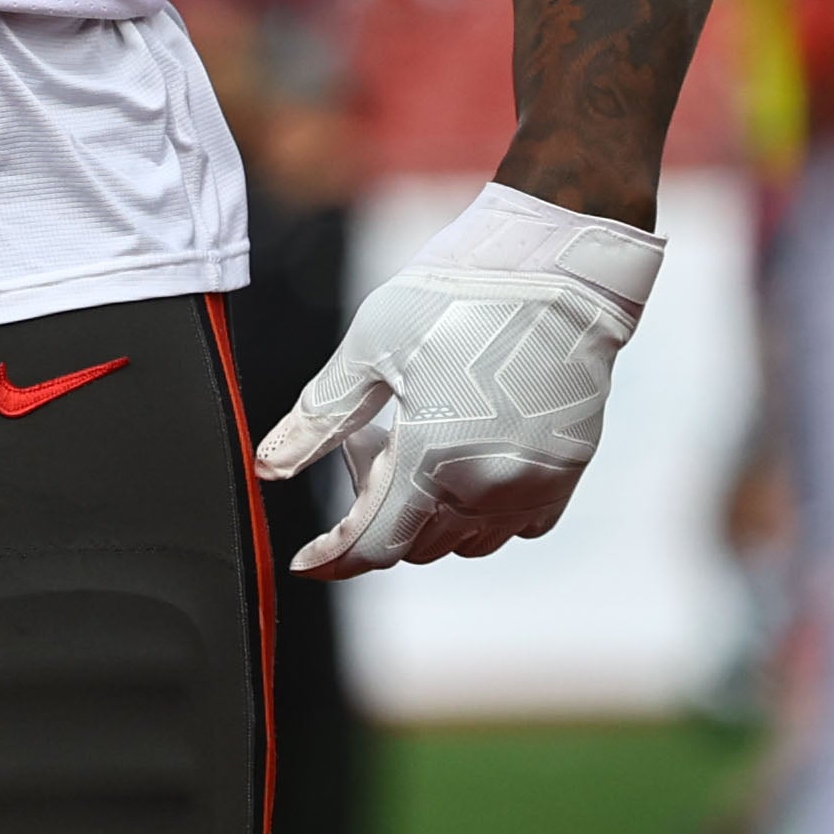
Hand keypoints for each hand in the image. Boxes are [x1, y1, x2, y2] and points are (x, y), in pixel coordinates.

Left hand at [256, 185, 665, 577]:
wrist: (558, 271)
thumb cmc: (459, 295)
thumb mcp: (370, 348)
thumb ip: (318, 418)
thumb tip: (267, 468)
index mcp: (431, 458)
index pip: (374, 544)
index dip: (334, 557)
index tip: (307, 563)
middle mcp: (485, 487)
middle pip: (416, 546)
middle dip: (379, 517)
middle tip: (371, 449)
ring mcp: (532, 485)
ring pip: (466, 544)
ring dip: (431, 520)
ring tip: (420, 451)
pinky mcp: (566, 473)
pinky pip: (517, 527)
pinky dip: (485, 515)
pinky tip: (469, 466)